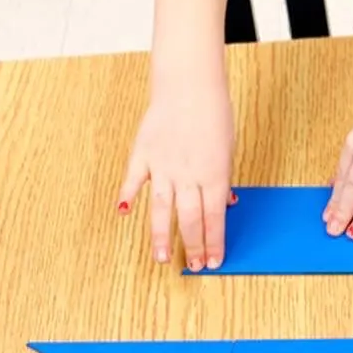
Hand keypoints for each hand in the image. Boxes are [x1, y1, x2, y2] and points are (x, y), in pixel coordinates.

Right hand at [117, 76, 235, 269]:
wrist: (190, 86)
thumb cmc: (214, 115)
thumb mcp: (228, 150)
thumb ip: (222, 179)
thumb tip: (226, 203)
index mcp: (214, 175)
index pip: (214, 219)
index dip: (214, 243)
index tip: (214, 261)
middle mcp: (188, 175)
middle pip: (190, 220)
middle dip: (193, 247)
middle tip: (194, 267)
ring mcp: (163, 166)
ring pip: (161, 209)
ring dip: (162, 236)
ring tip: (162, 258)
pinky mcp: (143, 154)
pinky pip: (133, 180)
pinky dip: (127, 196)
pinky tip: (124, 213)